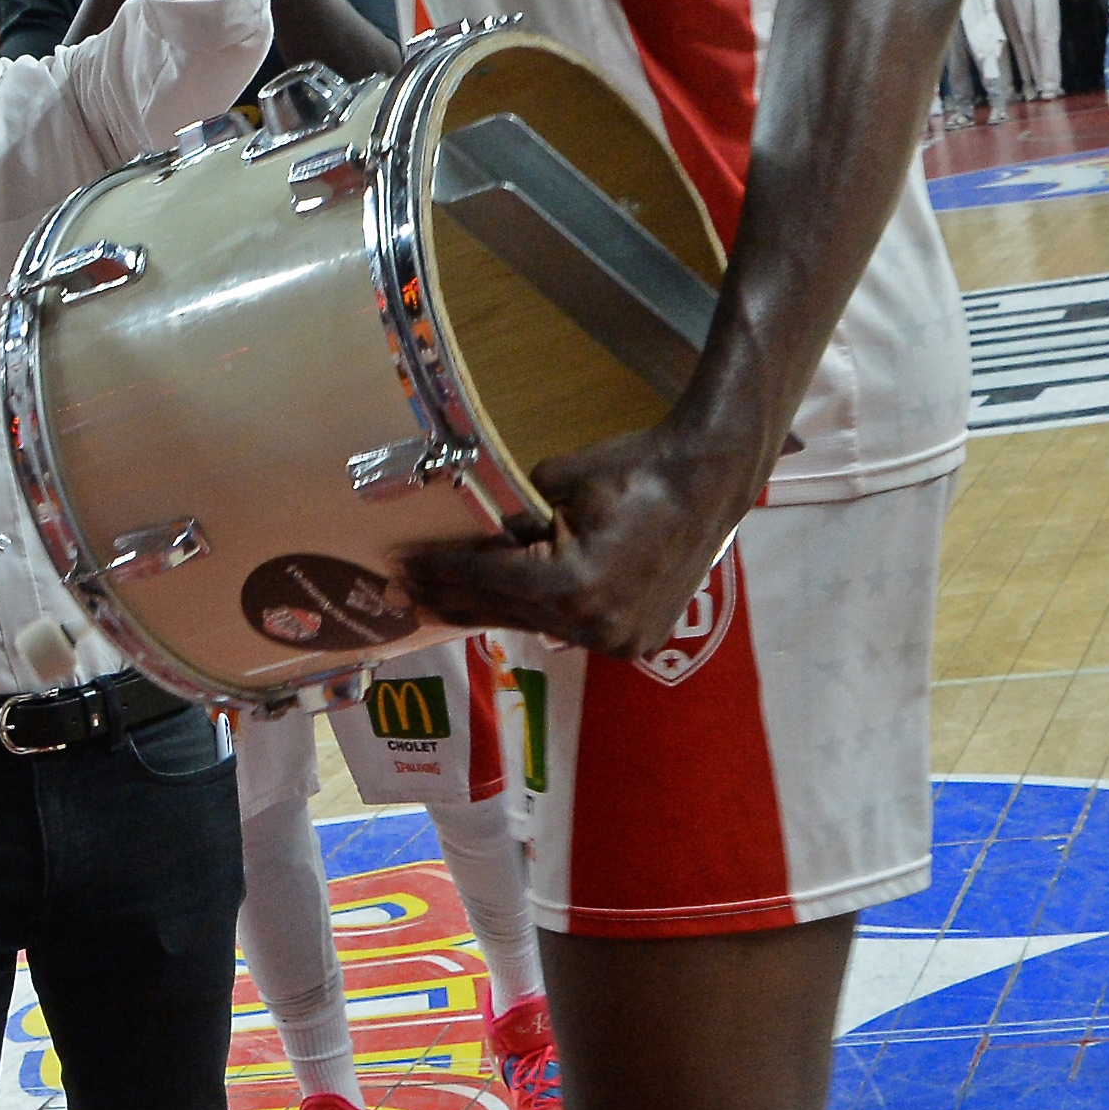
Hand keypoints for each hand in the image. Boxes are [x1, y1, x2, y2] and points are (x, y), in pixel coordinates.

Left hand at [389, 415, 751, 659]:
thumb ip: (515, 514)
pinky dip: (531, 612)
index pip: (486, 577)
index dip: (438, 569)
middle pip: (503, 608)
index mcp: (573, 584)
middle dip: (450, 595)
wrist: (708, 481)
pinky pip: (566, 626)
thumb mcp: (560, 480)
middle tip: (402, 587)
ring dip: (486, 609)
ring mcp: (616, 640)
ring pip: (533, 622)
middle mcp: (592, 624)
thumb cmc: (635, 469)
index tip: (399, 563)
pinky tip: (496, 605)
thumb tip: (483, 530)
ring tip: (436, 602)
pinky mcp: (633, 640)